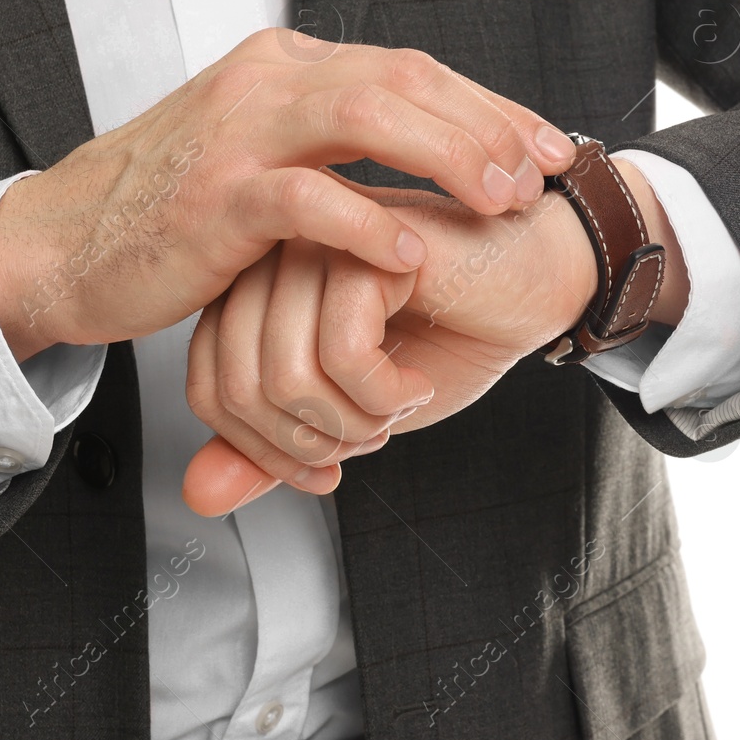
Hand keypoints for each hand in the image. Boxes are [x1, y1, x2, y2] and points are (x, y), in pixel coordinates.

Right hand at [0, 31, 578, 360]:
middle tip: (539, 175)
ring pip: (367, 115)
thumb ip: (331, 136)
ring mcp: (239, 133)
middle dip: (487, 125)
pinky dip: (369, 222)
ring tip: (499, 200)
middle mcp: (267, 80)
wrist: (61, 243)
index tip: (548, 147)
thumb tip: (428, 146)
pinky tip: (415, 249)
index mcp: (285, 65)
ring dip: (448, 155)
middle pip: (404, 78)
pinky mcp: (215, 197)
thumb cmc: (173, 207)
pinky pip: (308, 198)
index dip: (490, 106)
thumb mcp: (261, 151)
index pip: (411, 67)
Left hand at [181, 158, 686, 514]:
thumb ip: (274, 449)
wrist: (539, 281)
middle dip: (314, 441)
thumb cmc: (452, 333)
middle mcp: (270, 260)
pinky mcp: (365, 244)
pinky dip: (386, 395)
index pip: (207, 389)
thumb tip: (199, 496)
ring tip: (399, 403)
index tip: (328, 464)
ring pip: (286, 376)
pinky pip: (342, 354)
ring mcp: (314, 243)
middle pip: (239, 389)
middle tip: (374, 431)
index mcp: (255, 292)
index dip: (265, 452)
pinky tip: (418, 381)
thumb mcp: (352, 413)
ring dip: (355, 421)